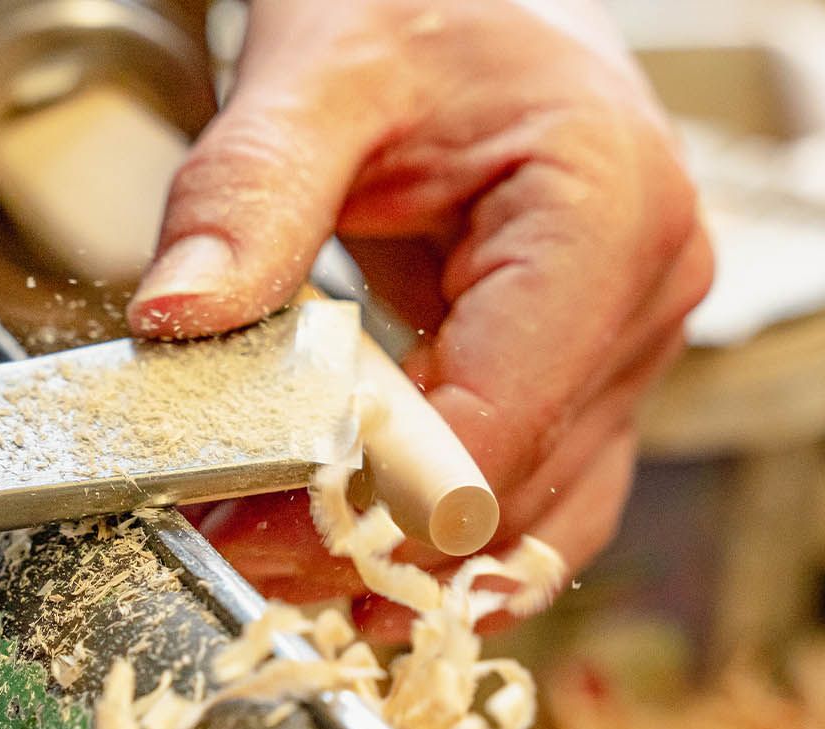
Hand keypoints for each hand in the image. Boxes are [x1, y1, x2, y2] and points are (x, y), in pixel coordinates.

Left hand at [128, 0, 711, 635]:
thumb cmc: (422, 6)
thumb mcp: (321, 70)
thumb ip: (250, 192)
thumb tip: (178, 318)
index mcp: (607, 213)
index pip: (496, 421)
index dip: (372, 501)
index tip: (246, 530)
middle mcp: (646, 296)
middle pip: (514, 490)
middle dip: (372, 542)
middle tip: (233, 557)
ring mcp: (630, 345)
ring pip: (536, 521)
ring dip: (413, 566)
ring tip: (284, 576)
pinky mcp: (592, 374)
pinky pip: (536, 495)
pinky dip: (449, 541)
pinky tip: (362, 565)